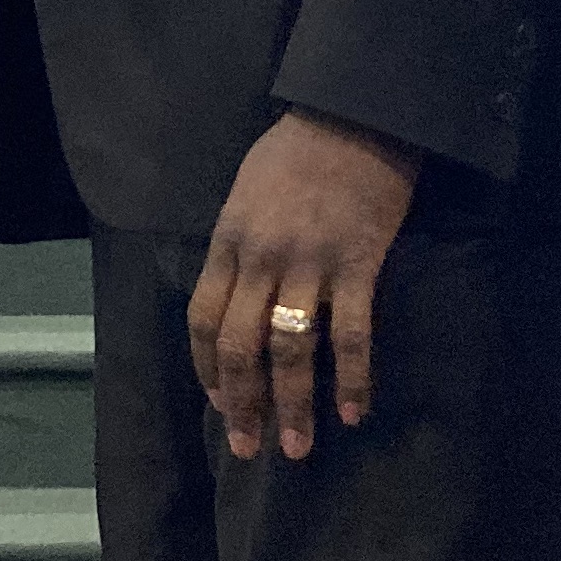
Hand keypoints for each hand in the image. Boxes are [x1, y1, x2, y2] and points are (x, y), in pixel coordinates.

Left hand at [189, 108, 420, 463]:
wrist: (354, 111)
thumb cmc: (297, 149)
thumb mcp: (245, 192)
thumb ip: (236, 245)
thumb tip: (235, 297)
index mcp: (228, 241)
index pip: (204, 321)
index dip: (208, 371)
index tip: (220, 406)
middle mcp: (261, 258)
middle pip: (241, 347)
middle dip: (243, 404)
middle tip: (249, 449)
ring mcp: (309, 263)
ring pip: (290, 350)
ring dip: (293, 405)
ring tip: (296, 448)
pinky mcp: (357, 263)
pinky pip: (352, 334)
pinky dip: (352, 378)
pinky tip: (354, 412)